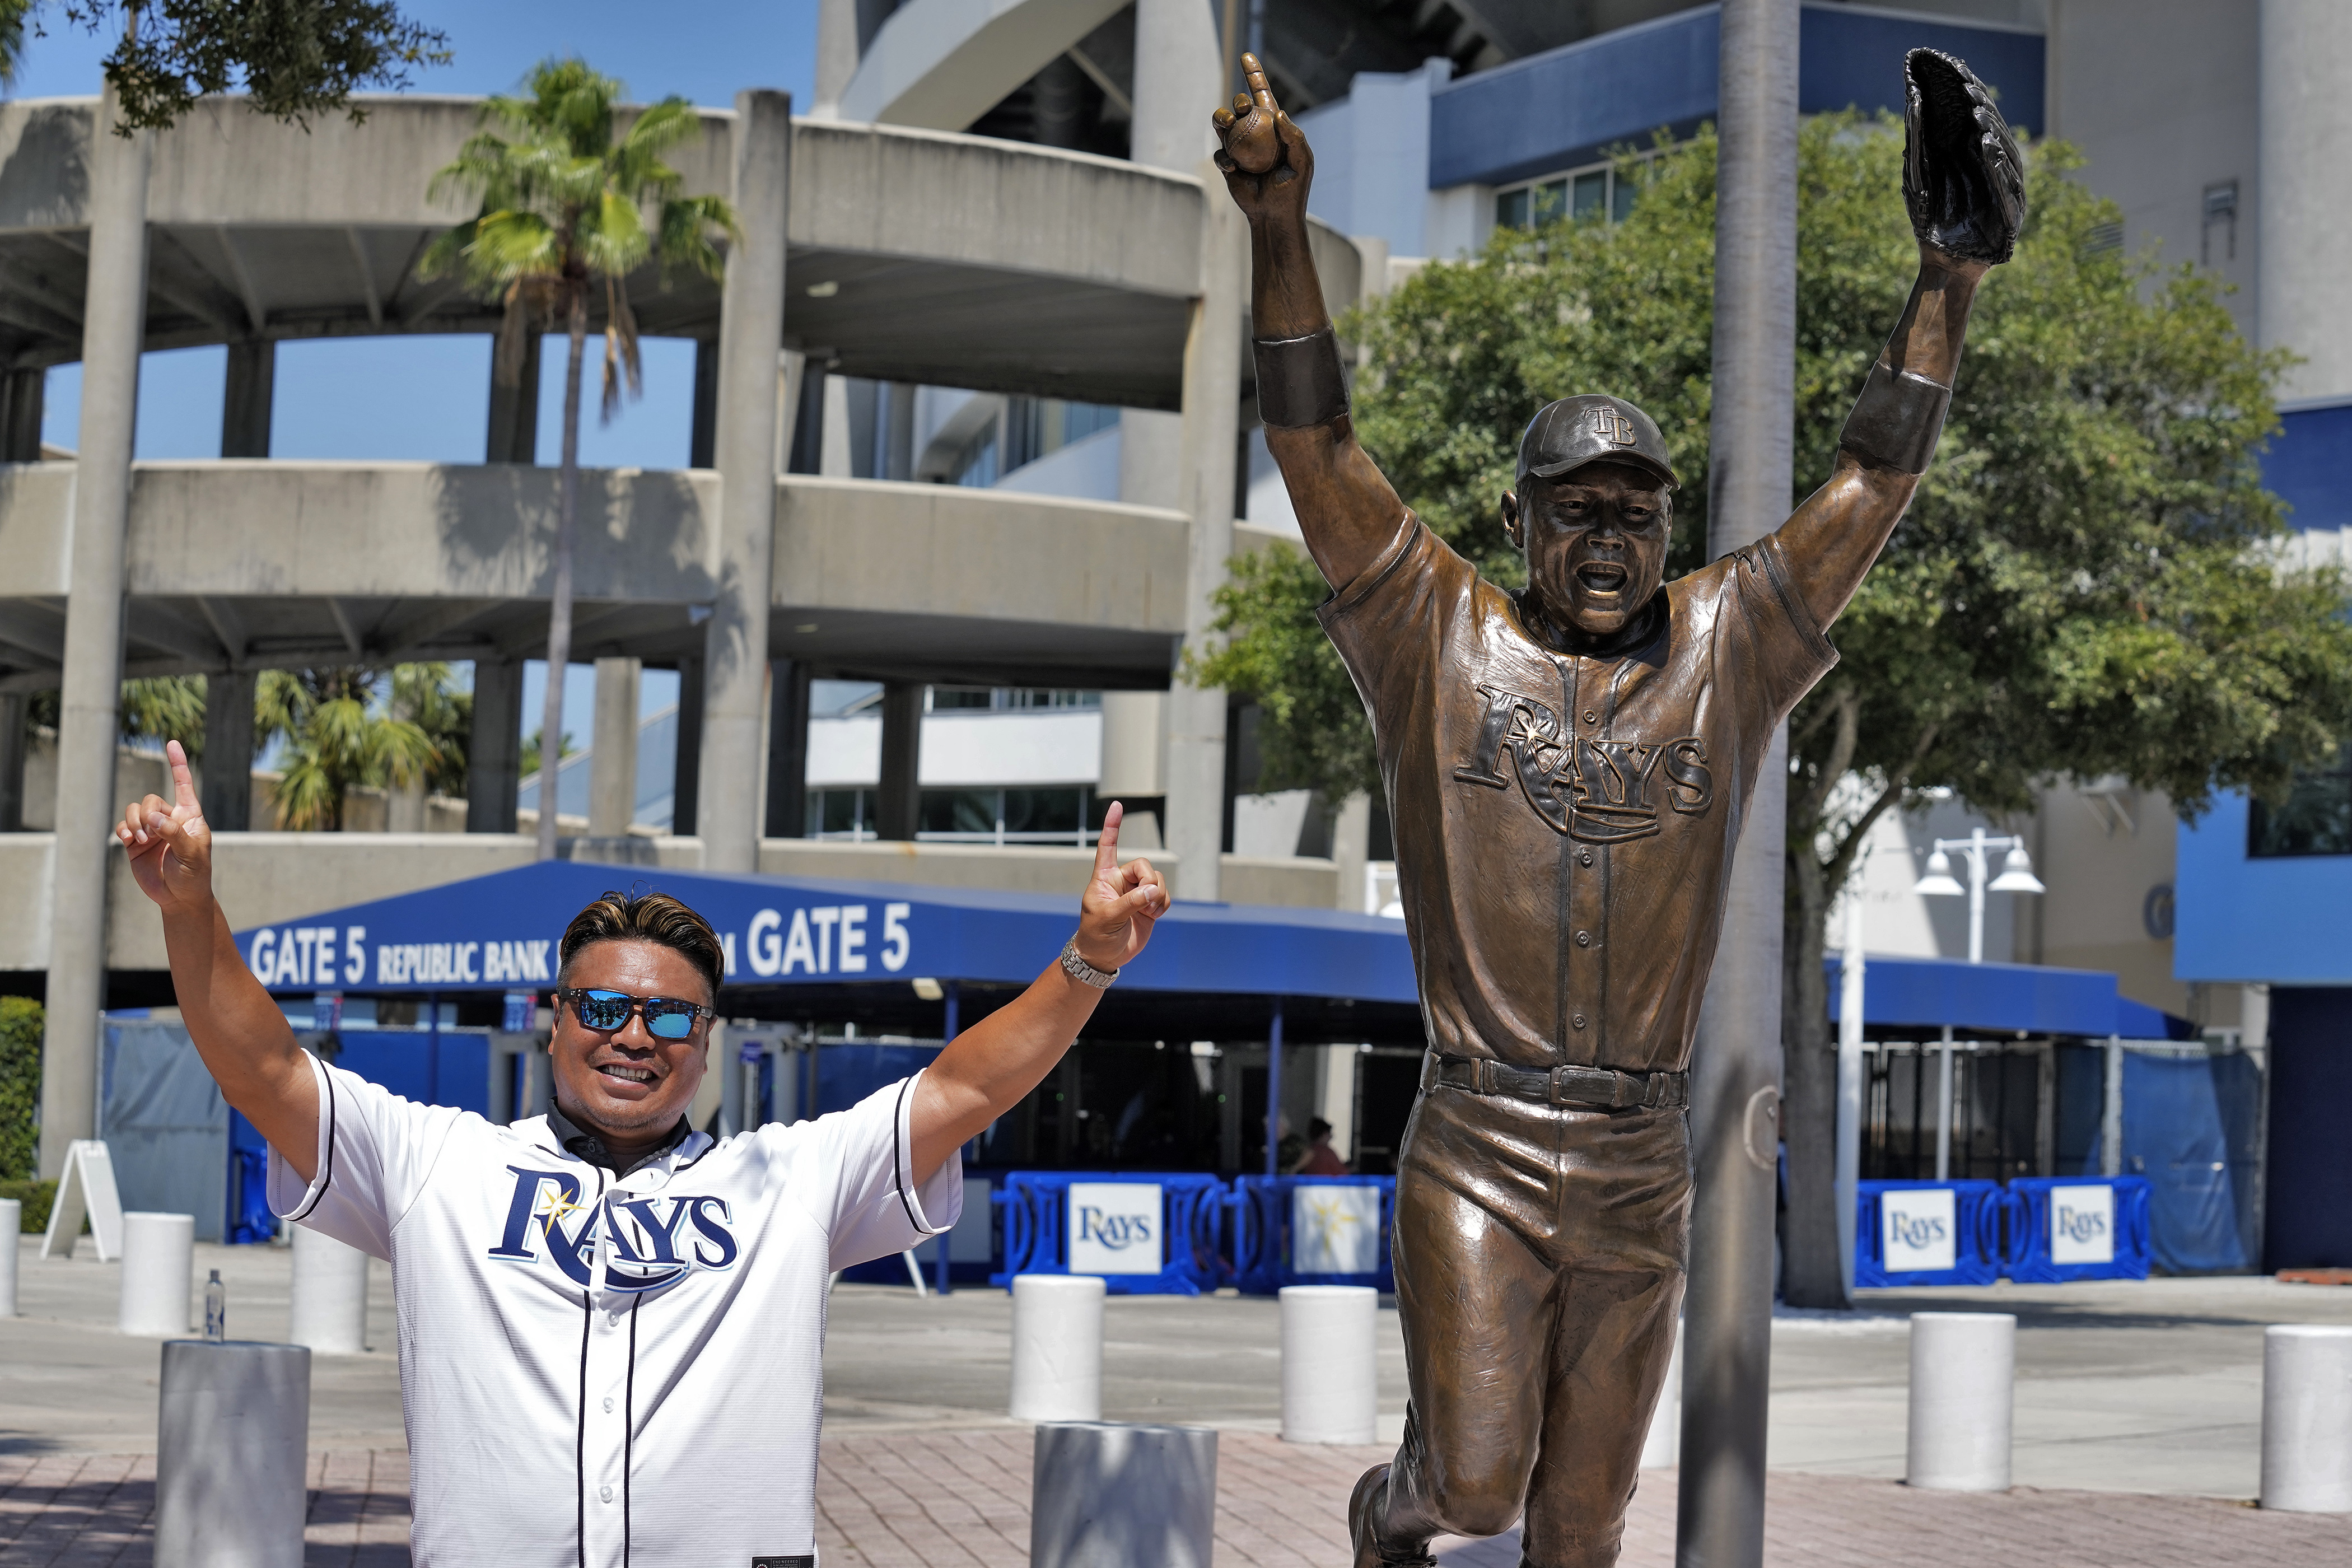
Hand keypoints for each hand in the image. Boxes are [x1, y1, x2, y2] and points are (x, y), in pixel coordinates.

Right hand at [117, 739, 213, 919]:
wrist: (180, 897)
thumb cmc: (194, 874)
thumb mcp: (191, 854)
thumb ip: (174, 833)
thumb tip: (153, 817)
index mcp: (190, 816)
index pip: (183, 785)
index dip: (178, 764)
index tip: (172, 742)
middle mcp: (170, 819)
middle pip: (150, 800)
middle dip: (146, 814)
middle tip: (150, 834)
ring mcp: (151, 830)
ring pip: (134, 810)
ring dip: (133, 822)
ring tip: (139, 840)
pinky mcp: (135, 843)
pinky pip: (123, 827)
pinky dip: (122, 830)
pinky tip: (127, 841)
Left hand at [1073, 801, 1164, 971]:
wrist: (1105, 957)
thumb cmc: (1097, 935)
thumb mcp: (1108, 918)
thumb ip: (1130, 902)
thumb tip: (1152, 891)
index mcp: (1104, 878)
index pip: (1107, 847)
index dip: (1112, 826)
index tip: (1117, 804)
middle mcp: (1121, 881)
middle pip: (1144, 865)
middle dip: (1149, 882)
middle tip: (1145, 901)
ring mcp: (1136, 892)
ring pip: (1157, 880)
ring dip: (1158, 896)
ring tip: (1148, 913)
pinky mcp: (1149, 905)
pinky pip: (1164, 895)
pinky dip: (1163, 905)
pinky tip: (1153, 916)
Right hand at [1212, 53, 1311, 222]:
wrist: (1274, 215)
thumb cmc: (1293, 189)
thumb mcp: (1302, 161)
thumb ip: (1294, 136)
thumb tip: (1278, 113)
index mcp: (1273, 126)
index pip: (1261, 94)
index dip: (1254, 74)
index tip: (1245, 55)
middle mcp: (1254, 132)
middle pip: (1239, 105)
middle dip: (1237, 102)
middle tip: (1241, 112)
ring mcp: (1238, 146)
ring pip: (1222, 123)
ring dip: (1221, 119)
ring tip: (1228, 126)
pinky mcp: (1228, 164)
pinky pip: (1219, 153)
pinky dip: (1224, 158)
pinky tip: (1233, 168)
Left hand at [1899, 48, 2023, 266]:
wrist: (1943, 262)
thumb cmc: (1928, 222)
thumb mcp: (1916, 178)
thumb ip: (1918, 144)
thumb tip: (1911, 101)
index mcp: (1974, 158)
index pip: (1976, 120)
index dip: (1969, 97)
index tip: (1958, 74)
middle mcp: (1994, 169)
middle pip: (1991, 131)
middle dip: (1980, 108)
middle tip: (1967, 88)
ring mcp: (2006, 188)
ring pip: (2001, 153)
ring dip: (1989, 130)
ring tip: (1976, 113)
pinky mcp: (2011, 212)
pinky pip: (2005, 183)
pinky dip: (1996, 164)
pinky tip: (1986, 145)